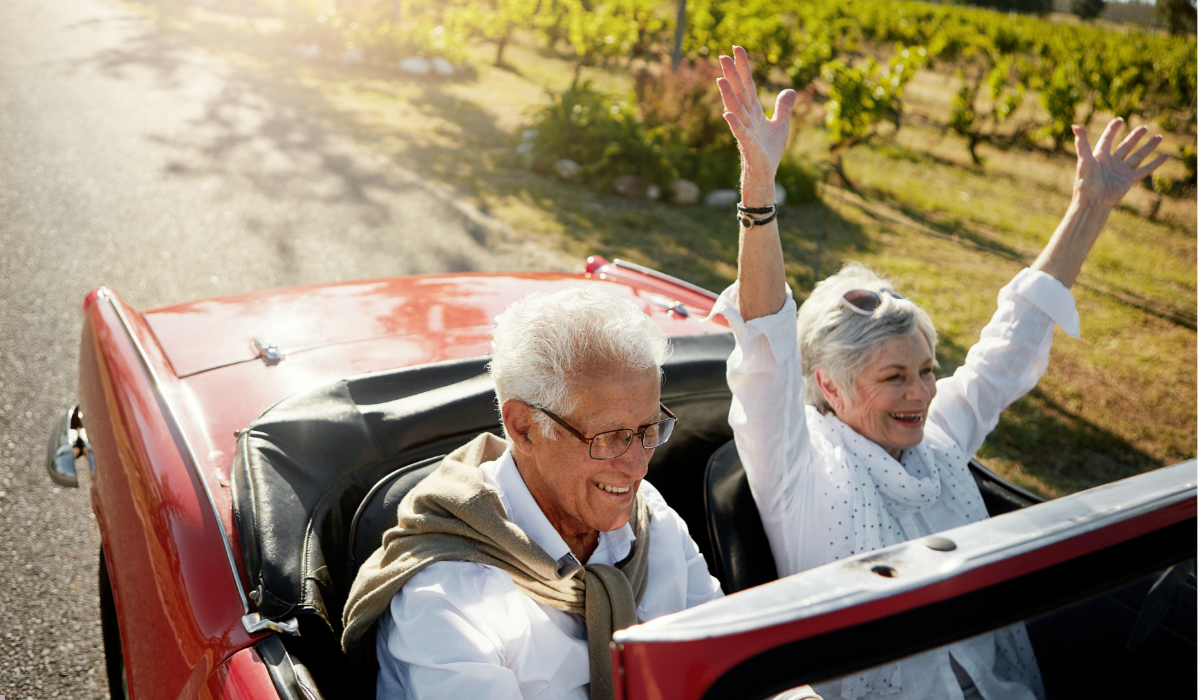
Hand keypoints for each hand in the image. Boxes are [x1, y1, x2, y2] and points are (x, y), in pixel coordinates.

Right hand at [717, 46, 796, 195]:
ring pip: (736, 110)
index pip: (748, 85)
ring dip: (728, 95)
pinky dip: (735, 124)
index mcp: (754, 111)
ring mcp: (746, 131)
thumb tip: (790, 90)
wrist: (765, 175)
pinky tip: (728, 115)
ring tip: (721, 79)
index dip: (743, 67)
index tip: (736, 49)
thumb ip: (783, 107)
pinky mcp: (749, 146)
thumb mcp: (781, 125)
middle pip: (739, 93)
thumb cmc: (768, 152)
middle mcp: (747, 118)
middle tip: (722, 55)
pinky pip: (741, 134)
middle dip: (732, 75)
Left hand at [1073, 118, 1168, 209]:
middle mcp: (1111, 162)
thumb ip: (1082, 143)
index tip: (1119, 120)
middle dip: (1134, 137)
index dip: (1112, 130)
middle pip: (1125, 146)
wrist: (1093, 202)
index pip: (1107, 139)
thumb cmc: (1085, 182)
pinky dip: (1155, 163)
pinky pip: (1145, 169)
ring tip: (1159, 137)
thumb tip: (1075, 126)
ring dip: (1148, 147)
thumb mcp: (1084, 160)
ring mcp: (1121, 170)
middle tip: (1144, 128)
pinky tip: (1165, 155)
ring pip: (1138, 156)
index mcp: (1099, 156)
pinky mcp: (1130, 179)